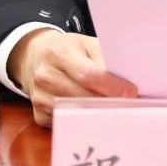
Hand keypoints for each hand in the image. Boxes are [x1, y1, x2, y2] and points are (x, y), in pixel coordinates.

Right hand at [8, 29, 137, 127]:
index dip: (112, 85)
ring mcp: (40, 97)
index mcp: (59, 53)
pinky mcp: (39, 114)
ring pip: (77, 112)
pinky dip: (84, 120)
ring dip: (99, 113)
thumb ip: (104, 58)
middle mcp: (45, 75)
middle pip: (83, 96)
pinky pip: (67, 122)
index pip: (89, 74)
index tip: (131, 92)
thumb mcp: (86, 43)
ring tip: (117, 110)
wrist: (35, 56)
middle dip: (109, 102)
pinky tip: (96, 114)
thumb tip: (127, 79)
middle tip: (130, 105)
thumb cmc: (69, 49)